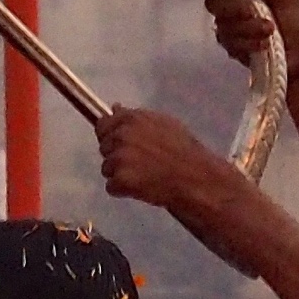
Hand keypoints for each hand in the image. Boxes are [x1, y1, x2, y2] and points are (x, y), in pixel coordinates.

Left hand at [96, 105, 217, 212]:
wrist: (194, 177)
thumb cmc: (184, 151)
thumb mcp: (163, 123)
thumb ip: (135, 117)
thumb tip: (115, 108)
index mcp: (131, 119)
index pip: (103, 124)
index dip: (111, 136)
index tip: (120, 145)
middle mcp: (121, 136)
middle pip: (104, 148)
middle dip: (117, 156)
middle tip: (140, 164)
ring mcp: (119, 158)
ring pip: (107, 168)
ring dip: (120, 174)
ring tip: (144, 176)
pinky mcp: (120, 180)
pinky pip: (111, 187)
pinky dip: (123, 191)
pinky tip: (141, 187)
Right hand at [197, 0, 298, 77]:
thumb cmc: (295, 19)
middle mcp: (229, 6)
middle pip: (212, 3)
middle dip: (233, 8)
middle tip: (251, 12)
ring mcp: (228, 28)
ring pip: (223, 26)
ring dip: (248, 28)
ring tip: (269, 30)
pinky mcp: (232, 48)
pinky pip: (231, 44)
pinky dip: (249, 43)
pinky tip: (264, 44)